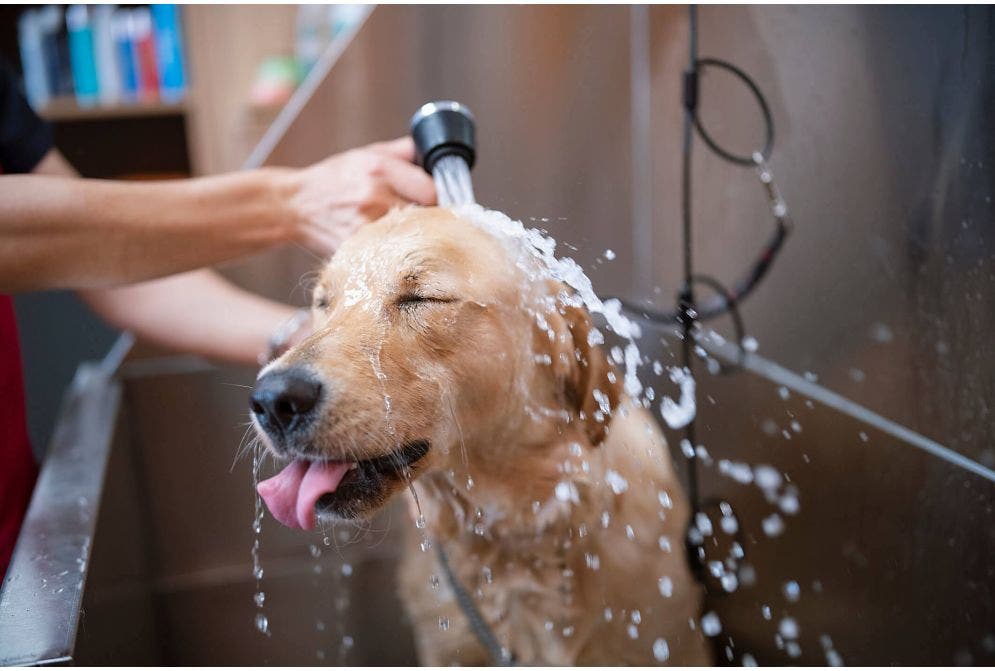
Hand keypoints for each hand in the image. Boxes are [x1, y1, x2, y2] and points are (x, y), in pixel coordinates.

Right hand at [284, 137, 435, 255]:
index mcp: (380, 169)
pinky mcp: (357, 249)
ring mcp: (365, 226)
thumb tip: (434, 152)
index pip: (432, 190)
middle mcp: (374, 196)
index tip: (435, 203)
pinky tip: (388, 248)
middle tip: (424, 222)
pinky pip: (390, 254)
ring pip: (410, 239)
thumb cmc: (334, 179)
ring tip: (405, 234)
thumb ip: (403, 152)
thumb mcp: (366, 154)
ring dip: (414, 239)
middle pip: (425, 217)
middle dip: (429, 221)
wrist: (295, 205)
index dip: (438, 199)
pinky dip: (394, 253)